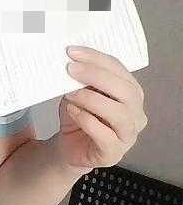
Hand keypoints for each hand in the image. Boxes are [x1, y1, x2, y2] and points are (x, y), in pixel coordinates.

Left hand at [55, 45, 146, 171]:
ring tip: (70, 94)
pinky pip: (105, 135)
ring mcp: (128, 135)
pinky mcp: (114, 153)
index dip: (97, 58)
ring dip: (91, 99)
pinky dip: (87, 120)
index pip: (119, 70)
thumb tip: (73, 61)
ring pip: (120, 114)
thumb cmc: (78, 115)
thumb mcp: (78, 91)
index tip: (73, 52)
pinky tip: (73, 111)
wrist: (70, 145)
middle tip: (71, 69)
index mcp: (131, 92)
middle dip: (96, 75)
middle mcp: (136, 113)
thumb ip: (81, 79)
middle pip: (125, 90)